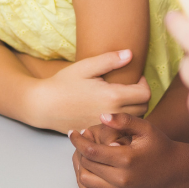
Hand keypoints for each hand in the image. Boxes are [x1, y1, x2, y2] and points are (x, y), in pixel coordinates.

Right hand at [33, 49, 151, 133]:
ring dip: (134, 110)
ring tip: (122, 99)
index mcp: (112, 97)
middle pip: (143, 109)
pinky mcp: (98, 133)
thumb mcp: (86, 67)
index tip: (136, 78)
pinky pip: (119, 130)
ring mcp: (105, 127)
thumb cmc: (63, 84)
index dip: (144, 84)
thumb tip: (130, 54)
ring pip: (133, 121)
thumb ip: (110, 60)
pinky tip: (112, 112)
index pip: (145, 94)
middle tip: (130, 87)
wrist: (43, 106)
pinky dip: (122, 122)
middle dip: (141, 97)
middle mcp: (112, 115)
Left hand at [70, 113, 188, 187]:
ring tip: (83, 151)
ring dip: (79, 165)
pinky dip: (85, 178)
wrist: (174, 170)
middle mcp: (121, 178)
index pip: (91, 151)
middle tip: (80, 138)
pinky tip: (89, 165)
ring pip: (85, 180)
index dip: (78, 140)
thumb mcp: (146, 128)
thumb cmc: (159, 146)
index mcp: (126, 159)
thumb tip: (101, 116)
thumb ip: (124, 120)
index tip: (73, 132)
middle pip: (86, 165)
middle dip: (78, 150)